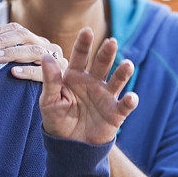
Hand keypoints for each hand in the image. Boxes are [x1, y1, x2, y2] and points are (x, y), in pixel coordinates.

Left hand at [0, 23, 67, 80]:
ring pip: (33, 50)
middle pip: (24, 35)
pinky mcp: (61, 75)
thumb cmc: (30, 82)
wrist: (59, 103)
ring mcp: (56, 59)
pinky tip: (14, 72)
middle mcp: (47, 45)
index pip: (17, 29)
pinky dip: (28, 71)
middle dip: (3, 41)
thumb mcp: (21, 64)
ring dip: (13, 53)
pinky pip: (43, 72)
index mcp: (36, 40)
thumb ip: (8, 54)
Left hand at [39, 28, 137, 144]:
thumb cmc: (57, 119)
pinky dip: (130, 101)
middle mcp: (93, 81)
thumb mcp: (49, 100)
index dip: (84, 43)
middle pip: (102, 63)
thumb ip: (50, 80)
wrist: (68, 145)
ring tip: (127, 64)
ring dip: (123, 72)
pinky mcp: (116, 112)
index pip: (80, 55)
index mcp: (75, 75)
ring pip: (117, 80)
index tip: (87, 31)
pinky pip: (125, 105)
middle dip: (107, 52)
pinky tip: (131, 97)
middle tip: (111, 41)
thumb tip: (46, 56)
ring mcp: (106, 96)